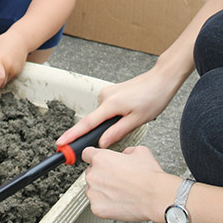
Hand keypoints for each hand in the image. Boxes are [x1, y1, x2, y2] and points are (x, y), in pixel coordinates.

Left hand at [0, 30, 30, 89]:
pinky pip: (9, 78)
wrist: (20, 39)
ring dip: (0, 79)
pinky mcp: (18, 72)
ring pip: (5, 82)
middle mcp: (9, 66)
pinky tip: (3, 67)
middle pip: (0, 84)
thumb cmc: (3, 42)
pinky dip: (5, 76)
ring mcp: (15, 70)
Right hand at [57, 65, 175, 148]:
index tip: (61, 142)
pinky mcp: (112, 91)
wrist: (161, 79)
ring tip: (133, 117)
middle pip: (95, 120)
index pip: (87, 123)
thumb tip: (102, 143)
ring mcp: (108, 92)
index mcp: (111, 104)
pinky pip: (107, 108)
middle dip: (102, 130)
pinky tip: (129, 112)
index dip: (72, 134)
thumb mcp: (137, 120)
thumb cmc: (153, 97)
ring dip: (111, 122)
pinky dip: (113, 115)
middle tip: (120, 131)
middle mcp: (105, 96)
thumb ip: (117, 132)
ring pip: (103, 115)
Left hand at [82, 145, 170, 222]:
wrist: (156, 197)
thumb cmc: (149, 176)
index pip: (87, 154)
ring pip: (92, 189)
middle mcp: (93, 175)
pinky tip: (118, 202)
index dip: (94, 158)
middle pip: (91, 173)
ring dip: (101, 190)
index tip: (98, 162)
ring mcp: (94, 193)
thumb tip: (123, 155)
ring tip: (119, 192)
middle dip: (101, 175)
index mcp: (100, 158)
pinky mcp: (97, 208)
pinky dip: (105, 204)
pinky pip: (96, 204)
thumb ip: (125, 151)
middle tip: (117, 180)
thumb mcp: (139, 151)